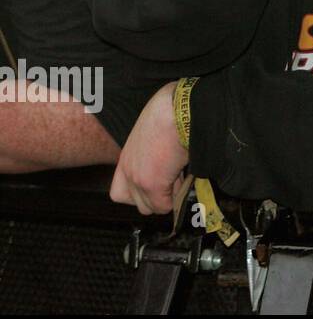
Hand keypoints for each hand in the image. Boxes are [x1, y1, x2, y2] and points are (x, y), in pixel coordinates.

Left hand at [110, 83, 188, 215]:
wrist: (176, 110)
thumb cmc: (171, 112)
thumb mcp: (155, 134)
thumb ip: (153, 154)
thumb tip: (170, 163)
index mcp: (126, 158)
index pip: (121, 194)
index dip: (143, 193)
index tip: (161, 182)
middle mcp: (127, 171)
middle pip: (140, 205)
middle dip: (160, 196)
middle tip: (175, 178)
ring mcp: (137, 180)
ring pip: (153, 208)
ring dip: (170, 196)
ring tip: (181, 174)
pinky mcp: (152, 184)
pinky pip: (166, 205)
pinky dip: (178, 197)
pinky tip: (185, 176)